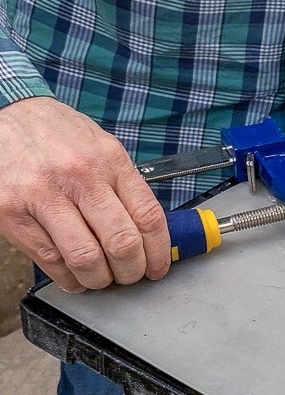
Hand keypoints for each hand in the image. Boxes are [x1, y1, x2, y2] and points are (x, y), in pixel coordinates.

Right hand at [0, 97, 169, 291]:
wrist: (6, 115)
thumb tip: (147, 231)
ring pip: (85, 258)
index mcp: (109, 160)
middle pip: (121, 243)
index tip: (158, 266)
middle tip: (131, 275)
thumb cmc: (56, 133)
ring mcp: (43, 196)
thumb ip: (124, 185)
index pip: (148, 217)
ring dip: (100, 279)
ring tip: (103, 278)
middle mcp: (79, 177)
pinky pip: (50, 260)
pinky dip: (69, 278)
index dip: (159, 252)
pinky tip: (76, 275)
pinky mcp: (13, 213)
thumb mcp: (101, 147)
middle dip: (132, 271)